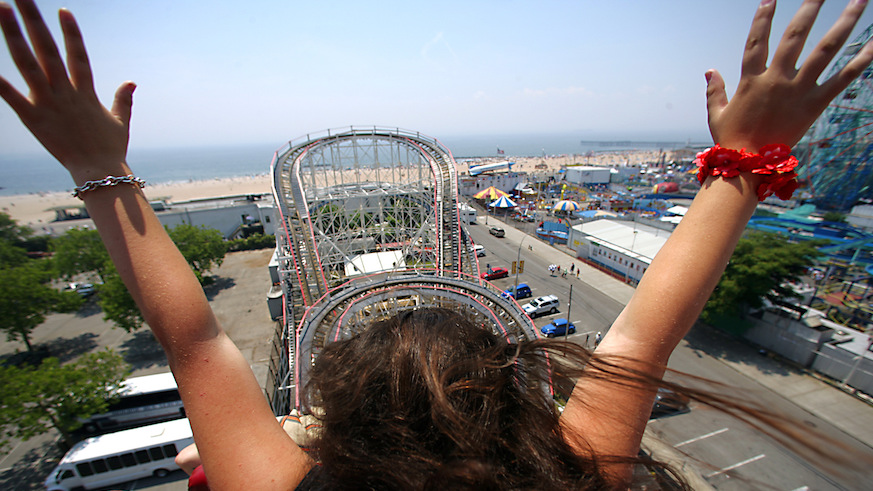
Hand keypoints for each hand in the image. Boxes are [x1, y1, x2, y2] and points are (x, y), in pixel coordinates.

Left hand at [0, 0, 134, 182]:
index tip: (63, 10)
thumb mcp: (121, 121)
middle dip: (33, 20)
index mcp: (85, 92)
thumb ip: (123, 99)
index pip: (77, 55)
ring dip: (13, 35)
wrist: (100, 171)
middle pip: (48, 48)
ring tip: (1, 10)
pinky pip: (13, 98)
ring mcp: (50, 104)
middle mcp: (66, 92)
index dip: (71, 33)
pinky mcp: (35, 119)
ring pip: (28, 63)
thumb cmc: (110, 149)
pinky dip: (0, 84)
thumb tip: (131, 82)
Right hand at [706, 0, 872, 151]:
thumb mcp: (717, 114)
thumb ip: (715, 90)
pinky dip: (861, 61)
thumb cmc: (731, 141)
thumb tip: (710, 70)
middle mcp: (777, 80)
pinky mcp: (816, 104)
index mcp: (752, 80)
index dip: (762, 18)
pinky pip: (843, 78)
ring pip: (825, 49)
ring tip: (860, 1)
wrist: (750, 167)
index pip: (756, 41)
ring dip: (845, 23)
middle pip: (796, 35)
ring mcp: (798, 90)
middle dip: (810, 7)